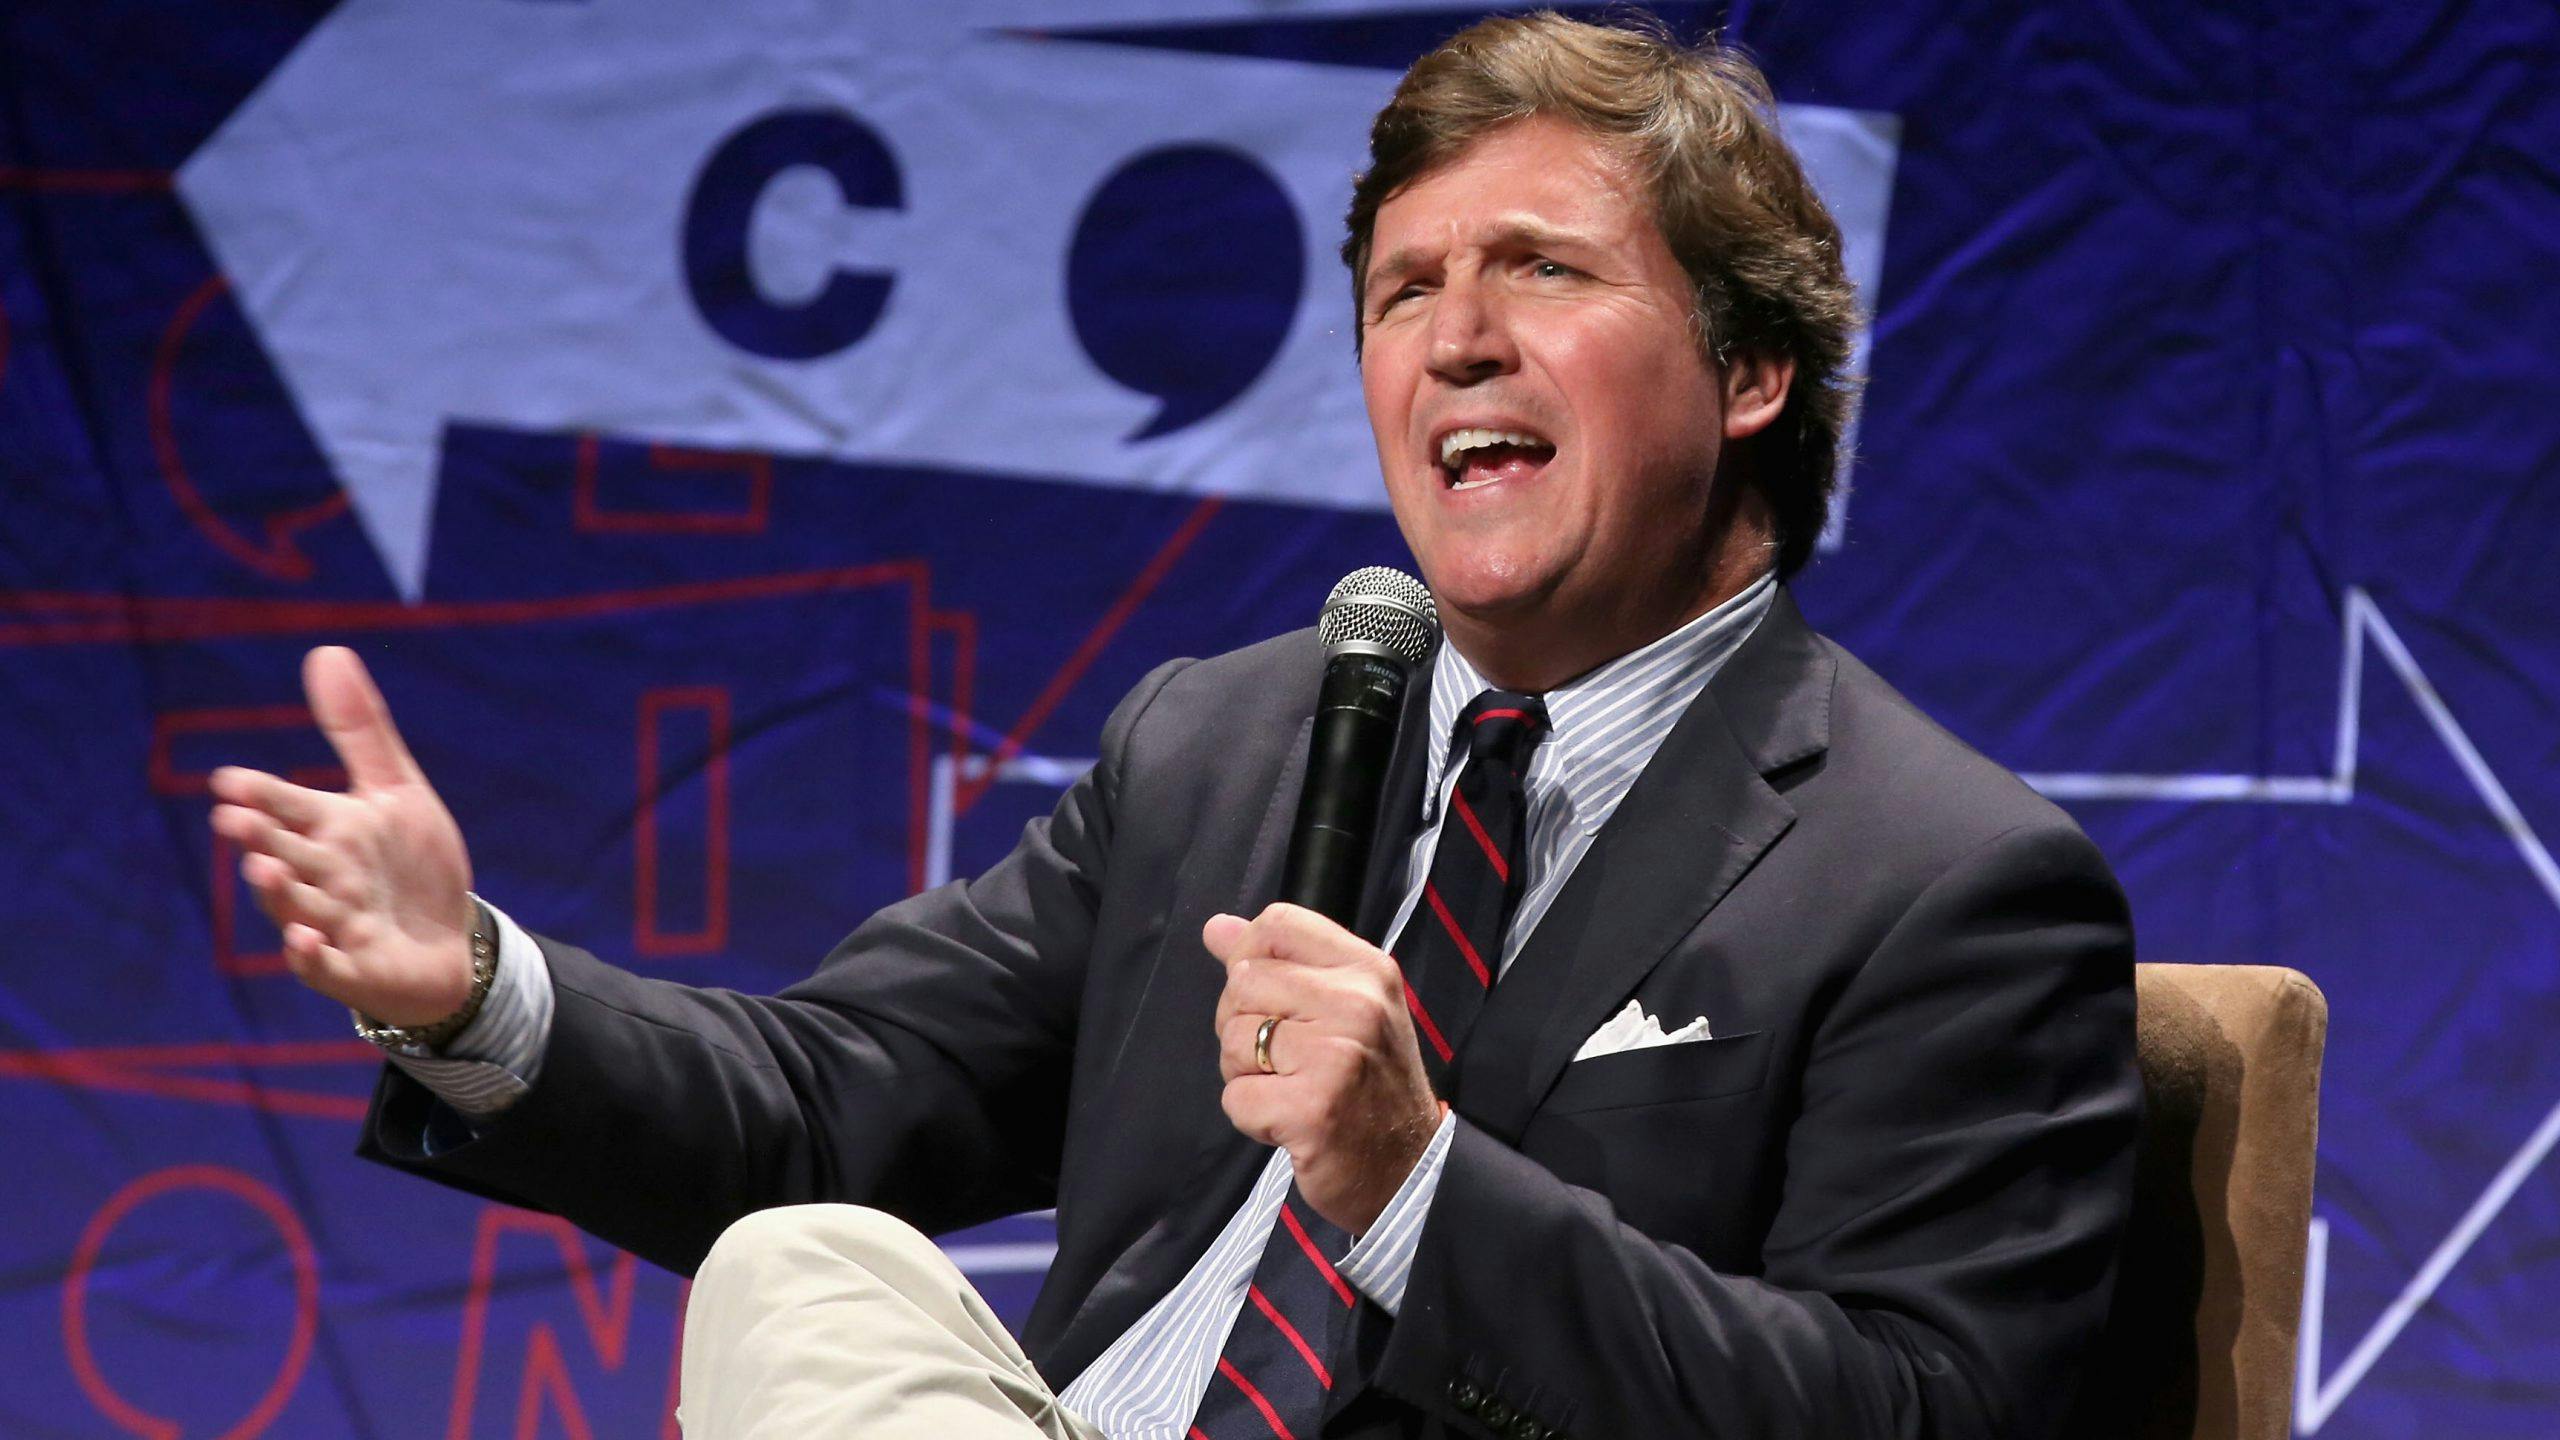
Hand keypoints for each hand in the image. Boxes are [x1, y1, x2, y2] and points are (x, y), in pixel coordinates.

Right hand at [208, 646, 475, 1026]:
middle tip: (234, 818)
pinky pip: (323, 965)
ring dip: (278, 891)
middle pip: (283, 852)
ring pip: (296, 907)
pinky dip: (310, 955)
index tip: (231, 780)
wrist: (450, 941)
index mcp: (329, 829)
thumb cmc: (413, 866)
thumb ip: (360, 731)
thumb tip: (326, 652)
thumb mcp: (397, 792)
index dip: (261, 794)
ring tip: (263, 867)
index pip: (287, 805)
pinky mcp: (352, 969)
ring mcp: (332, 925)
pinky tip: (304, 939)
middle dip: (259, 837)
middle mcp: (321, 876)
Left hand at [1209, 903, 1443, 1234]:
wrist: (1410, 1168)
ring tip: (1290, 1089)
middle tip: (1285, 1059)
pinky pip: (1236, 1098)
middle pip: (1243, 983)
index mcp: (1366, 970)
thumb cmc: (1370, 1085)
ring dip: (1246, 1074)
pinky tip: (1289, 1122)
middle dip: (1243, 1025)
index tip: (1263, 995)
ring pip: (1233, 1041)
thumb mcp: (1343, 1009)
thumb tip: (1216, 927)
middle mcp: (1356, 1004)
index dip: (1249, 954)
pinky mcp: (1311, 1110)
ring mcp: (1335, 1057)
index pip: (1279, 924)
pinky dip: (1251, 1116)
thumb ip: (1281, 963)